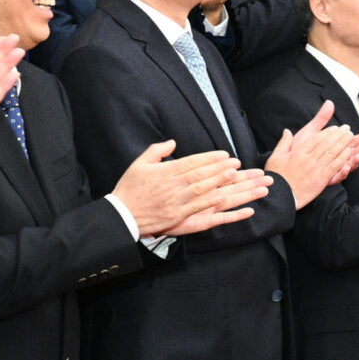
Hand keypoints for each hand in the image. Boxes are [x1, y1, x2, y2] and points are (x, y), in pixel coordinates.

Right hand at [109, 142, 270, 237]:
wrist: (120, 216)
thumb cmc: (129, 189)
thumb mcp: (139, 165)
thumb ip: (157, 151)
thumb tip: (172, 142)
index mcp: (165, 172)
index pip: (192, 162)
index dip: (210, 158)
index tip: (225, 154)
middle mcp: (173, 186)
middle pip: (202, 175)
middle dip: (221, 168)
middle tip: (239, 163)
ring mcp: (177, 202)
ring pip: (204, 191)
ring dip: (222, 183)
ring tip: (238, 176)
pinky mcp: (178, 217)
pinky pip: (200, 210)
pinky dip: (216, 206)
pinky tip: (228, 200)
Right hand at [264, 102, 358, 207]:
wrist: (280, 196)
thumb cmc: (277, 177)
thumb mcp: (275, 157)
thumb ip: (284, 143)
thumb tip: (287, 131)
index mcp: (298, 152)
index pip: (316, 138)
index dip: (327, 132)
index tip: (335, 128)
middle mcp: (308, 159)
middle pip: (326, 143)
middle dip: (338, 135)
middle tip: (346, 128)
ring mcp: (315, 169)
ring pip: (332, 153)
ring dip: (343, 143)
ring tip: (350, 136)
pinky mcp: (321, 179)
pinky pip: (334, 166)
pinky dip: (342, 158)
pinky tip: (349, 152)